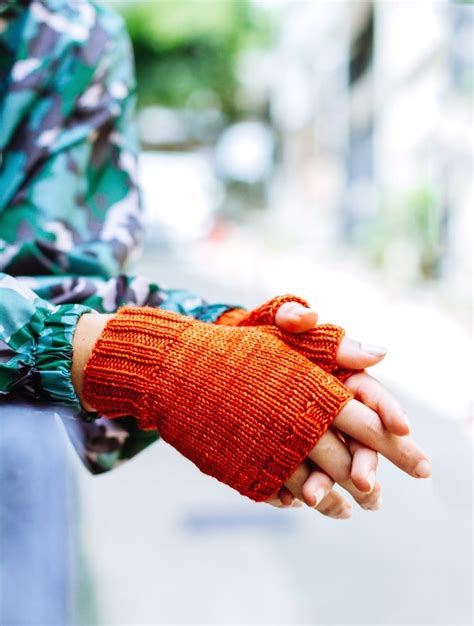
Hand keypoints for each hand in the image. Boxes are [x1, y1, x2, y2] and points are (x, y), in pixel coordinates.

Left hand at [264, 302, 429, 518]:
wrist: (215, 357)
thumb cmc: (256, 333)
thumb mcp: (278, 319)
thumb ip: (310, 321)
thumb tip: (376, 351)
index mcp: (339, 377)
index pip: (371, 395)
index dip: (388, 410)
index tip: (400, 427)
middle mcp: (331, 409)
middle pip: (358, 438)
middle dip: (366, 461)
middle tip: (363, 482)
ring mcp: (310, 434)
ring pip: (330, 463)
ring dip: (329, 483)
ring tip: (315, 498)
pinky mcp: (286, 451)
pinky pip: (299, 474)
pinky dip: (298, 488)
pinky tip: (292, 500)